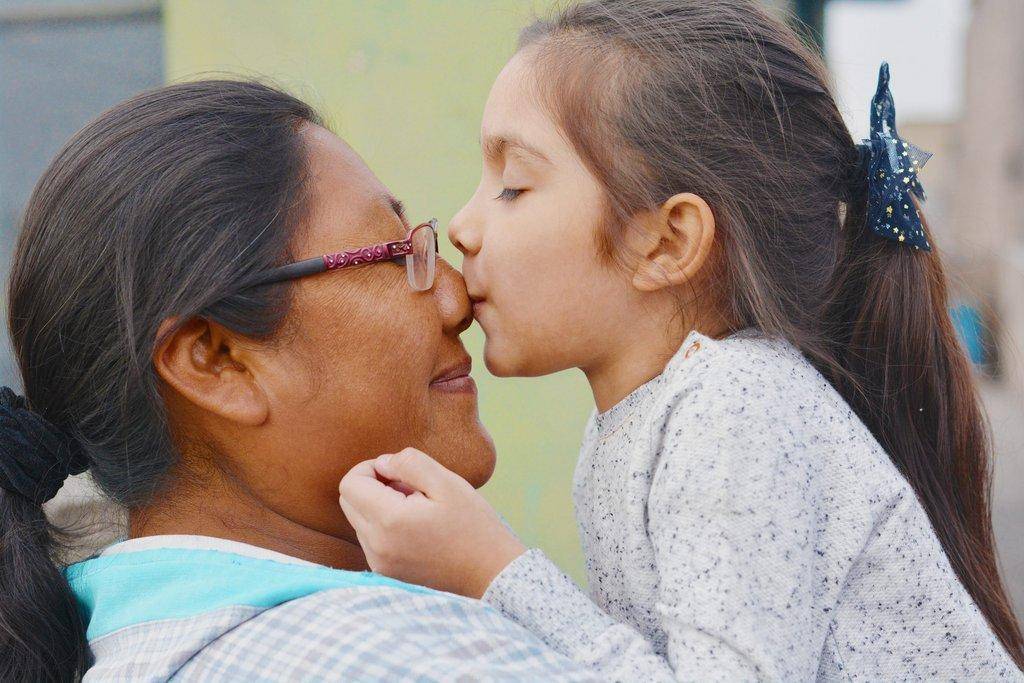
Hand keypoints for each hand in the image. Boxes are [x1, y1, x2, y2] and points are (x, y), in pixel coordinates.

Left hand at [338, 447, 526, 598]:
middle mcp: (376, 546)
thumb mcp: (448, 483)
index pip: (349, 484)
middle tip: (410, 487)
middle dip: (372, 485)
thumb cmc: (474, 526)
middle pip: (348, 501)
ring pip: (358, 520)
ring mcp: (379, 564)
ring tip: (417, 508)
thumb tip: (383, 464)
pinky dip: (384, 525)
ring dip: (379, 505)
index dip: (370, 468)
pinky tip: (416, 527)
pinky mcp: (386, 573)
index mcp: (389, 521)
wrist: (492, 575)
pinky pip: (370, 539)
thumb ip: (409, 463)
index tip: (398, 472)